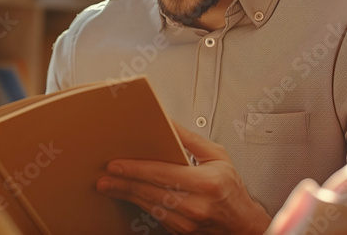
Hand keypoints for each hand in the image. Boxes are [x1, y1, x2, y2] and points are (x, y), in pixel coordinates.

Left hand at [96, 124, 271, 233]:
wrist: (241, 223)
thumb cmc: (231, 188)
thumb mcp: (217, 156)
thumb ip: (189, 139)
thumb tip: (168, 122)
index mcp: (205, 183)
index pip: (162, 174)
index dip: (136, 169)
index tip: (116, 165)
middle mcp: (195, 205)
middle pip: (150, 191)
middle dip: (123, 183)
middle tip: (104, 177)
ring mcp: (187, 221)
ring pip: (148, 205)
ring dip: (127, 194)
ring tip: (109, 185)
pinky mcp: (180, 230)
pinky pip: (154, 215)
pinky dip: (140, 204)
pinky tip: (129, 195)